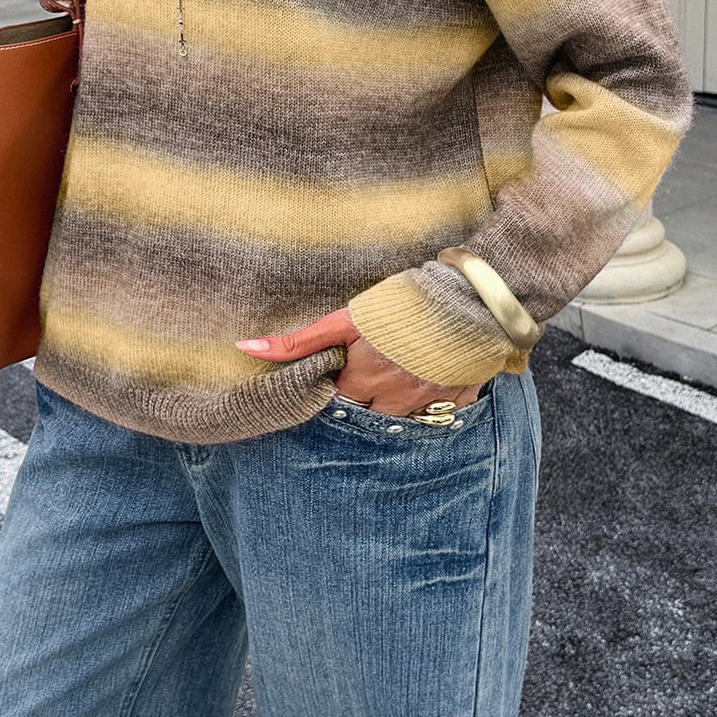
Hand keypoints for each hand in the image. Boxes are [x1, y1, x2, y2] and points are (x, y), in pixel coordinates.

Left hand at [234, 308, 483, 416]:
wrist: (469, 297)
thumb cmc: (403, 303)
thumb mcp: (345, 319)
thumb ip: (298, 341)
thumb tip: (246, 349)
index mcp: (364, 381)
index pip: (337, 402)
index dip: (338, 386)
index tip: (344, 371)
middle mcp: (394, 401)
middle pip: (369, 416)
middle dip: (367, 399)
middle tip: (372, 373)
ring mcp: (428, 403)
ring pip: (402, 419)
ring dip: (396, 403)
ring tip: (399, 374)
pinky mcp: (459, 399)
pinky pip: (438, 414)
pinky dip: (431, 401)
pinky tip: (430, 377)